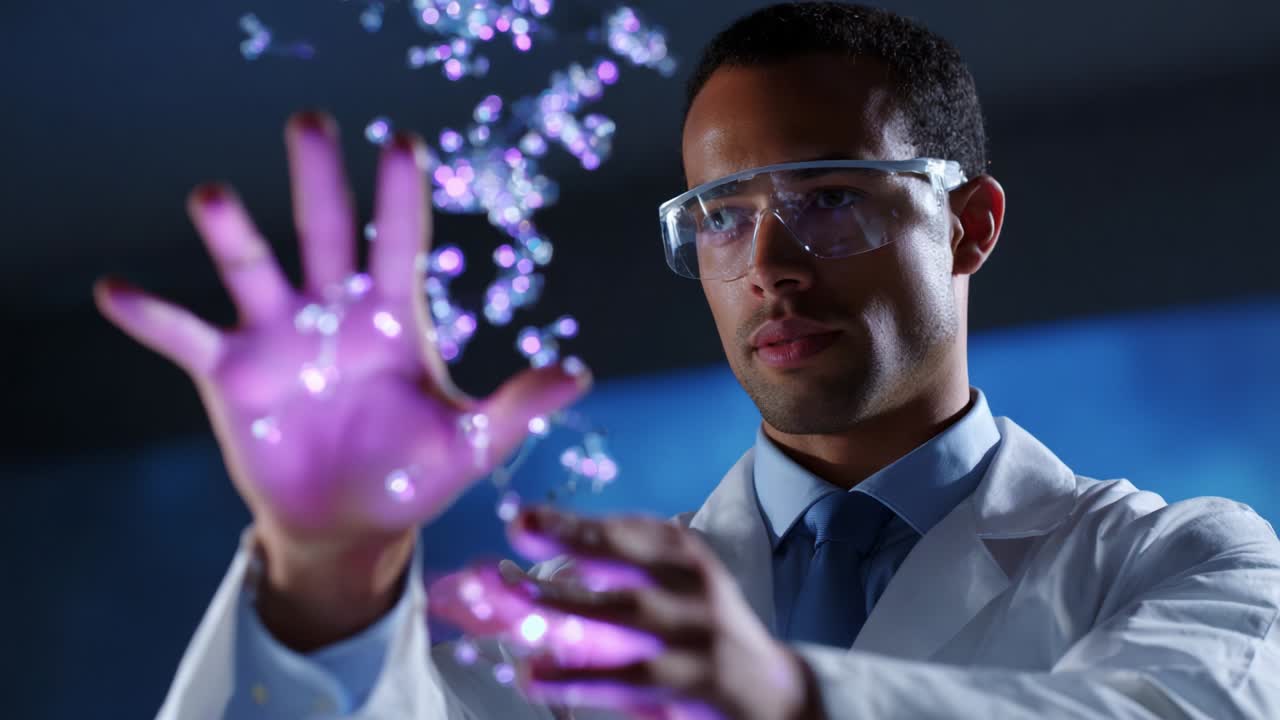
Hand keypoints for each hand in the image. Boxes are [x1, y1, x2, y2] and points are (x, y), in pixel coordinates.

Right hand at [95, 112, 590, 644]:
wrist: (348, 524)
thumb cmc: (412, 476)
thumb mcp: (470, 444)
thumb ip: (517, 407)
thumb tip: (580, 375)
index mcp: (393, 318)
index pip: (399, 243)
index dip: (400, 196)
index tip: (403, 142)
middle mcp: (332, 311)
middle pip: (325, 230)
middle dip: (318, 179)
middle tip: (310, 123)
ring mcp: (278, 336)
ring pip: (253, 268)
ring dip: (232, 234)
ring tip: (212, 198)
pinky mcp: (230, 372)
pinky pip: (186, 335)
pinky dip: (151, 315)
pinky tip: (117, 292)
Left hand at [431, 508, 821, 719]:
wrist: (775, 693)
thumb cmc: (703, 634)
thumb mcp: (674, 593)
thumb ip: (614, 580)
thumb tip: (529, 579)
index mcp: (686, 558)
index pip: (629, 531)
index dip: (576, 522)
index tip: (523, 519)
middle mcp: (695, 586)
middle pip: (629, 557)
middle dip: (574, 538)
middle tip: (519, 531)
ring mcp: (699, 633)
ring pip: (629, 612)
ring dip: (571, 603)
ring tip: (518, 595)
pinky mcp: (698, 680)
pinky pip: (632, 676)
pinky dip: (583, 676)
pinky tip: (537, 676)